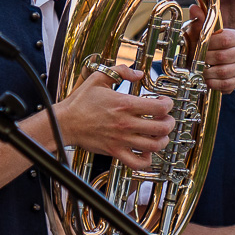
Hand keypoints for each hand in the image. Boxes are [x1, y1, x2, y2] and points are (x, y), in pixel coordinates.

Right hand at [54, 67, 173, 172]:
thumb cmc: (80, 102)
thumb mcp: (98, 78)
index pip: (160, 107)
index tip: (164, 103)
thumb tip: (138, 73)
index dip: (168, 104)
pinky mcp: (114, 152)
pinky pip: (137, 163)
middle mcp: (126, 123)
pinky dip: (146, 160)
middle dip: (170, 123)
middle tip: (166, 120)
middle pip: (162, 128)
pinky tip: (145, 152)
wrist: (63, 123)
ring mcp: (121, 140)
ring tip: (159, 135)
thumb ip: (120, 71)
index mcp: (124, 104)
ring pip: (154, 146)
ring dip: (162, 140)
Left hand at [199, 25, 234, 92]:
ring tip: (200, 70)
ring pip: (224, 72)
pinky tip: (206, 80)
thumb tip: (194, 8)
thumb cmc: (202, 47)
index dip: (210, 44)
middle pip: (223, 57)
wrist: (204, 64)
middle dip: (205, 60)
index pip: (226, 40)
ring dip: (207, 72)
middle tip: (196, 60)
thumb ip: (199, 21)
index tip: (199, 46)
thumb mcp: (198, 33)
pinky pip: (226, 85)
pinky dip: (213, 83)